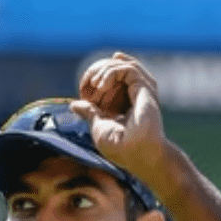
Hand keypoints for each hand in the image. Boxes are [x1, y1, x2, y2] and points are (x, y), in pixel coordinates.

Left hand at [70, 52, 168, 184]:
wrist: (137, 154)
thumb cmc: (121, 148)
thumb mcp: (99, 127)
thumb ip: (90, 113)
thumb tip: (74, 105)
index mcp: (125, 106)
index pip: (112, 82)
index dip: (98, 77)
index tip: (85, 84)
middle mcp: (135, 97)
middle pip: (118, 69)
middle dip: (100, 69)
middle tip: (89, 81)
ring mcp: (141, 92)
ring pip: (125, 65)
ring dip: (106, 69)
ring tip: (94, 83)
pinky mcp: (145, 89)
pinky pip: (129, 69)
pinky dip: (112, 72)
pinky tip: (101, 85)